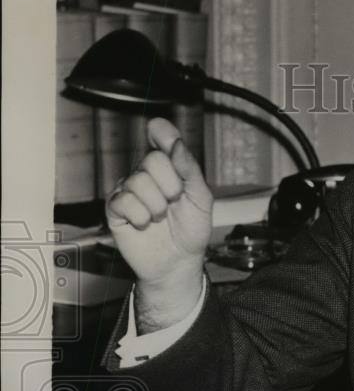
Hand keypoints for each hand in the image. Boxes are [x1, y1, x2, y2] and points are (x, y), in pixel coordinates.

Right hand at [106, 118, 212, 330]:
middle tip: (174, 202)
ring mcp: (129, 191)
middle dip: (171, 186)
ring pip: (138, 182)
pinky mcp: (115, 209)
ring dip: (157, 206)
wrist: (179, 262)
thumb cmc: (191, 231)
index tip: (158, 128)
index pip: (162, 139)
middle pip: (152, 160)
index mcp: (169, 169)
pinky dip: (140, 216)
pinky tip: (144, 224)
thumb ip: (190, 170)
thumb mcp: (201, 199)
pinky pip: (124, 201)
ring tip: (160, 217)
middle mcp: (146, 175)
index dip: (161, 133)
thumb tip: (177, 143)